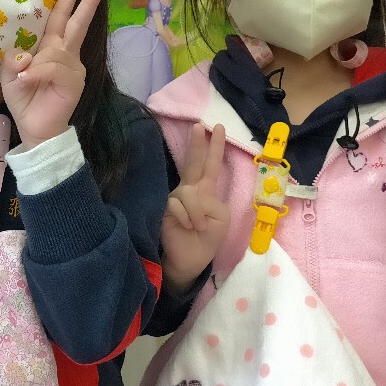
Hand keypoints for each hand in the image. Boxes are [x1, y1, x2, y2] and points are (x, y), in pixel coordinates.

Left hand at [1, 0, 104, 147]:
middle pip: (76, 23)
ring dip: (37, 62)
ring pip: (56, 49)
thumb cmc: (24, 100)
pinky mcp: (74, 80)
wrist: (36, 129)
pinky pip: (53, 67)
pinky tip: (28, 80)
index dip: (68, 0)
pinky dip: (38, 72)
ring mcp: (73, 67)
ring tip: (23, 79)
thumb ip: (11, 60)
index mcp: (50, 48)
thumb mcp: (8, 77)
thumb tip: (23, 54)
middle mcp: (65, 54)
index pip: (60, 19)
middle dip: (86, 3)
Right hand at [160, 122, 227, 293]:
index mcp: (207, 191)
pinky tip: (187, 227)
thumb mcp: (221, 218)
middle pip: (194, 162)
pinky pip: (179, 204)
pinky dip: (188, 218)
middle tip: (199, 124)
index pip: (211, 164)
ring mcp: (176, 196)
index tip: (218, 127)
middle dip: (198, 143)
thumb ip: (210, 201)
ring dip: (197, 213)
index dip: (214, 146)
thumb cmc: (207, 239)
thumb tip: (192, 194)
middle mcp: (190, 189)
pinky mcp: (164, 206)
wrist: (191, 260)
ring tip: (197, 227)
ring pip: (190, 192)